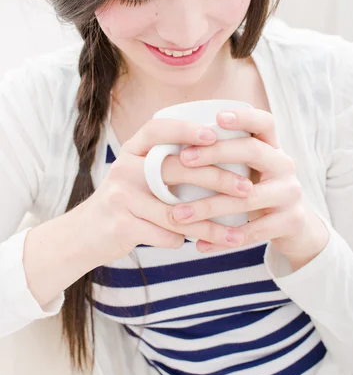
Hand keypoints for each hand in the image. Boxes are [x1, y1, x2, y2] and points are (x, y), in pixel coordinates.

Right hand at [80, 117, 253, 264]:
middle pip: (175, 169)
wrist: (84, 234)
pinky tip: (196, 245)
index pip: (157, 129)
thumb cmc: (126, 201)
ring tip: (236, 235)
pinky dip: (184, 241)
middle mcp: (123, 168)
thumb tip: (222, 156)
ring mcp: (120, 197)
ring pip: (176, 213)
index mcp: (131, 151)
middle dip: (216, 179)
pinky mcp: (121, 225)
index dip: (185, 129)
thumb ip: (166, 164)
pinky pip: (165, 235)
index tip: (215, 136)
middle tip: (246, 189)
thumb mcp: (138, 174)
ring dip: (210, 226)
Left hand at [170, 108, 329, 267]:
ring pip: (247, 198)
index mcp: (273, 147)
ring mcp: (290, 194)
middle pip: (253, 151)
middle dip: (216, 153)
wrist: (295, 227)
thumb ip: (226, 156)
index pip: (264, 123)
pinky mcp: (291, 222)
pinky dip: (223, 240)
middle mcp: (285, 165)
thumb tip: (172, 146)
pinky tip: (200, 245)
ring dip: (209, 207)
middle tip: (184, 159)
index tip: (217, 117)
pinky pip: (252, 233)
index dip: (244, 117)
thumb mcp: (251, 168)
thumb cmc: (258, 190)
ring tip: (178, 215)